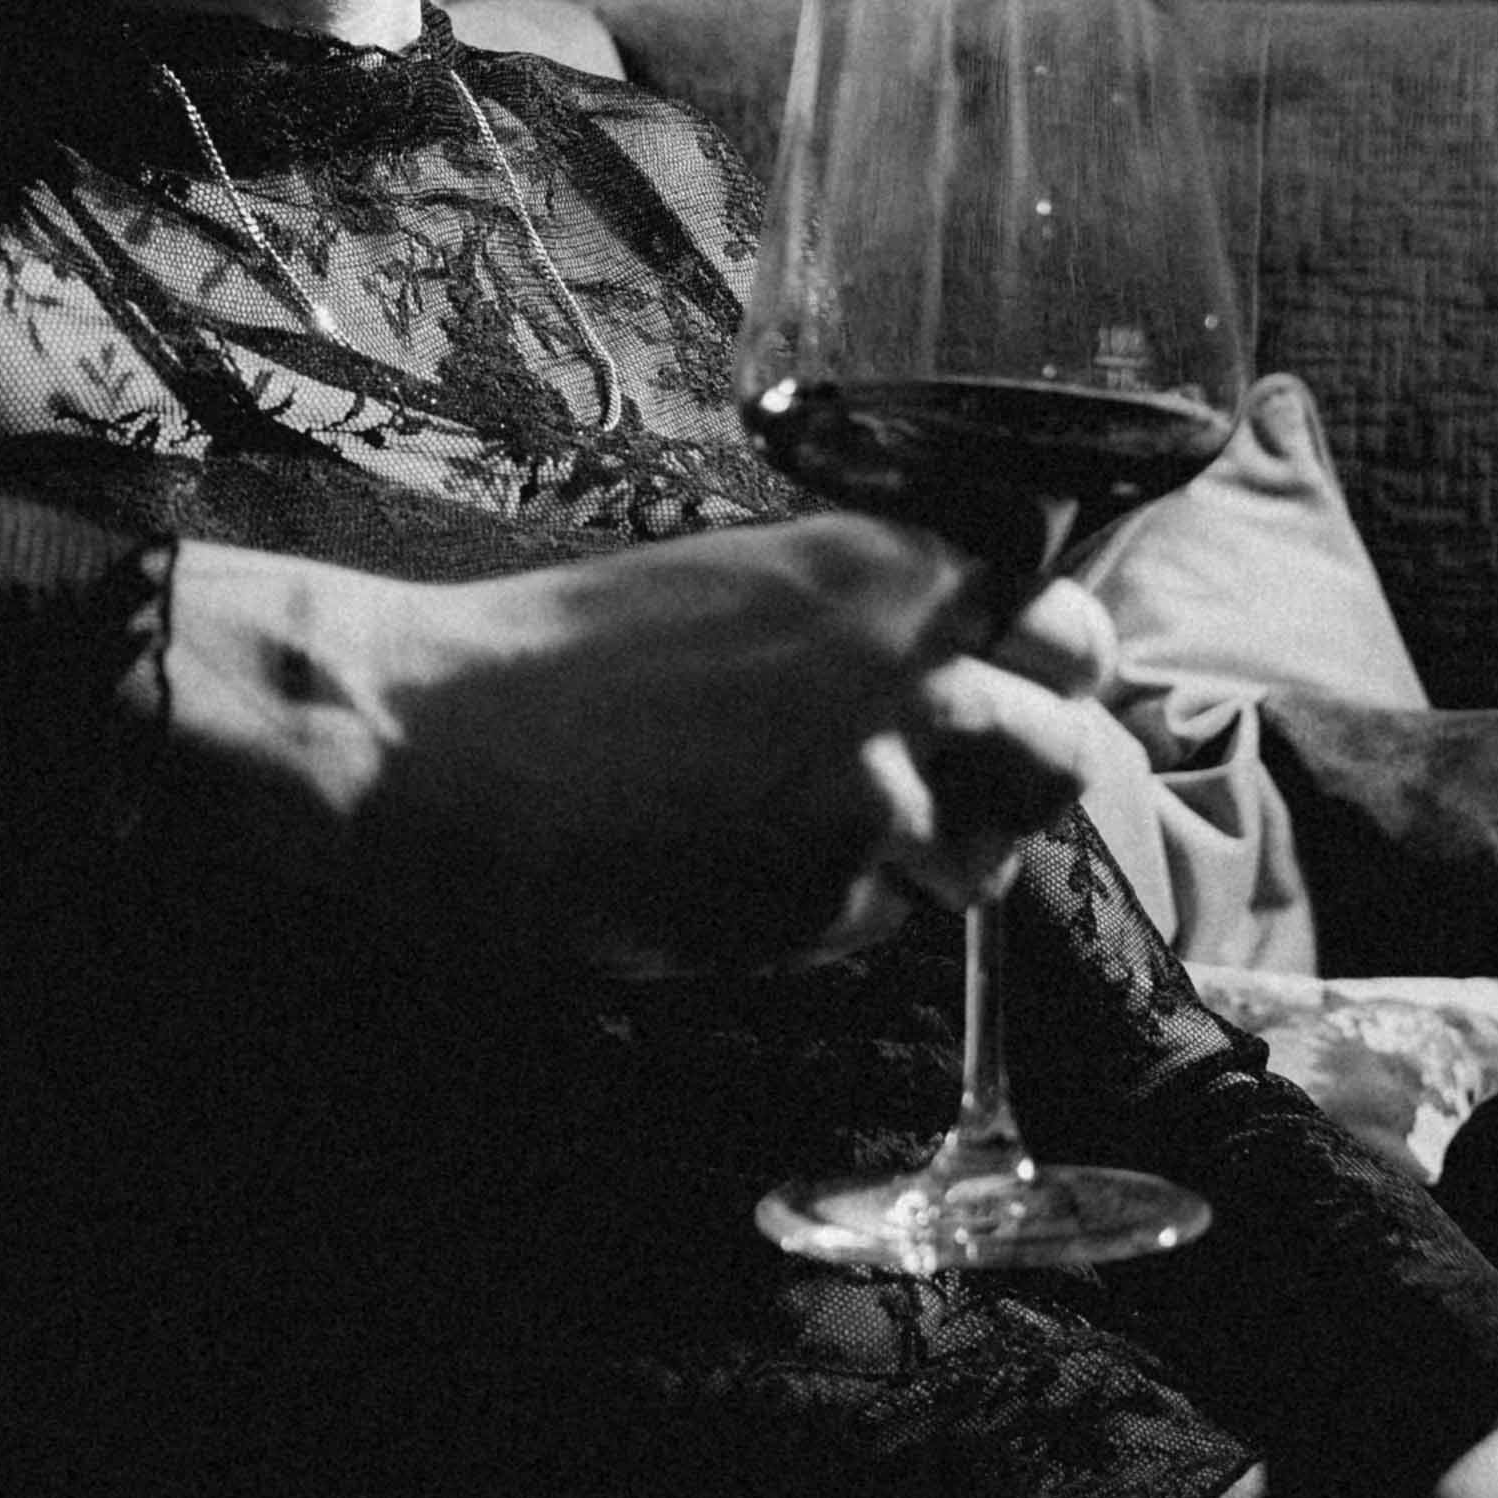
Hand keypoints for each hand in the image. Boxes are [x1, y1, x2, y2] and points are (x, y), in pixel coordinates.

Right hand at [162, 515, 1117, 974]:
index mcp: (889, 569)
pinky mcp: (818, 904)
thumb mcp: (737, 582)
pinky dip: (821, 917)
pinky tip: (722, 873)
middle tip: (938, 794)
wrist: (424, 743)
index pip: (1073, 630)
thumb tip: (971, 667)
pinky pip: (874, 927)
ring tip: (804, 835)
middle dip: (1016, 786)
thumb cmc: (555, 655)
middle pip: (1065, 758)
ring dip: (923, 864)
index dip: (1053, 673)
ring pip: (982, 862)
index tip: (1019, 692)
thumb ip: (868, 616)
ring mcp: (873, 798)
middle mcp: (909, 675)